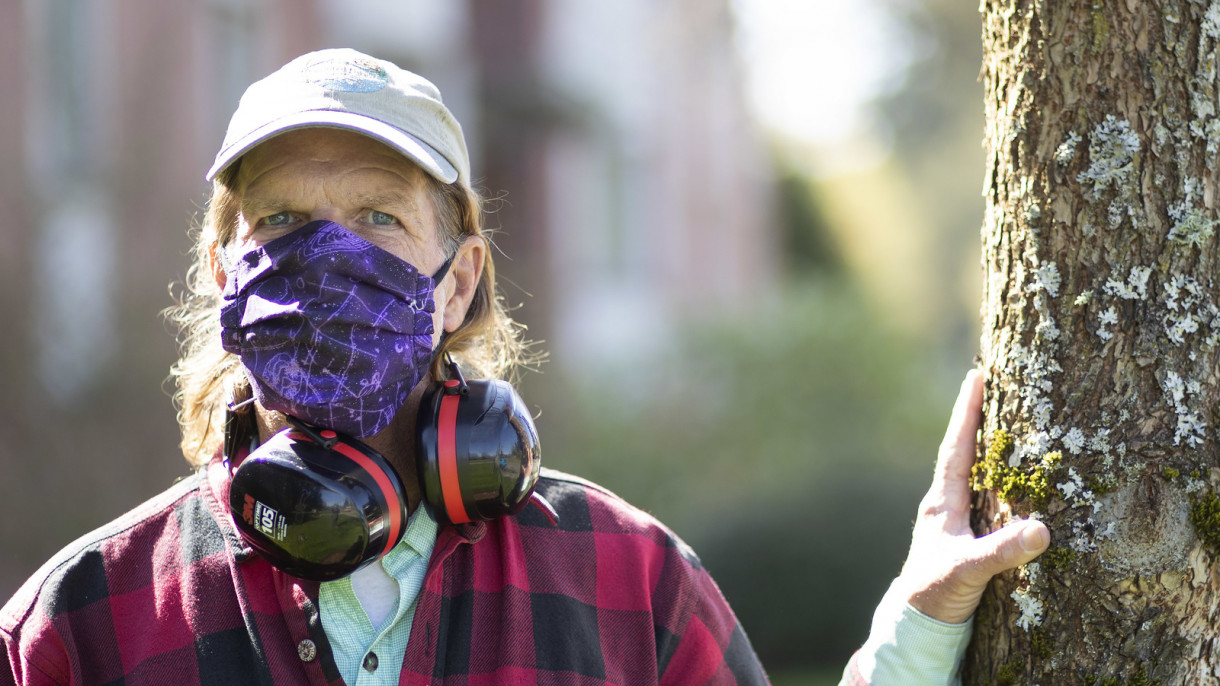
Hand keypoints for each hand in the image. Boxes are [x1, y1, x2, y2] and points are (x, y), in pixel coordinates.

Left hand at [897, 369, 1049, 623]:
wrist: (916, 623)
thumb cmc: (934, 593)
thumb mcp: (970, 571)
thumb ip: (1003, 551)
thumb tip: (1042, 529)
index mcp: (942, 502)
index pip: (956, 447)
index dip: (967, 413)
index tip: (975, 375)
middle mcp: (945, 503)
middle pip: (962, 449)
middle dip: (976, 416)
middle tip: (990, 378)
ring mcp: (953, 518)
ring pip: (971, 470)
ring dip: (985, 442)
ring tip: (1002, 411)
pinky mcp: (964, 534)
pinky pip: (981, 492)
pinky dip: (994, 475)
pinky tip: (1009, 471)